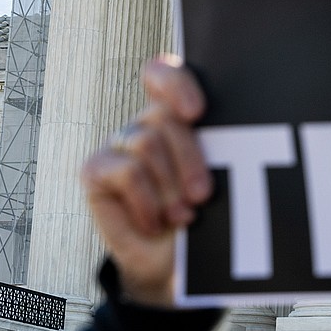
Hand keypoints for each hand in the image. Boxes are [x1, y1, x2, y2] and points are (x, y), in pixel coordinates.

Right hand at [81, 55, 210, 305]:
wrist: (173, 257)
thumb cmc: (205, 209)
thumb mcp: (221, 176)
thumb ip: (219, 148)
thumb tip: (235, 139)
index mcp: (180, 111)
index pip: (164, 73)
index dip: (175, 84)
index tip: (197, 112)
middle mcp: (147, 121)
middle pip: (164, 116)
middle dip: (189, 157)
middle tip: (204, 195)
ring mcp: (119, 142)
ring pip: (147, 143)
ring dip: (170, 186)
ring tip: (186, 215)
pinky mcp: (96, 169)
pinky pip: (126, 173)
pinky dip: (148, 203)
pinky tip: (158, 223)